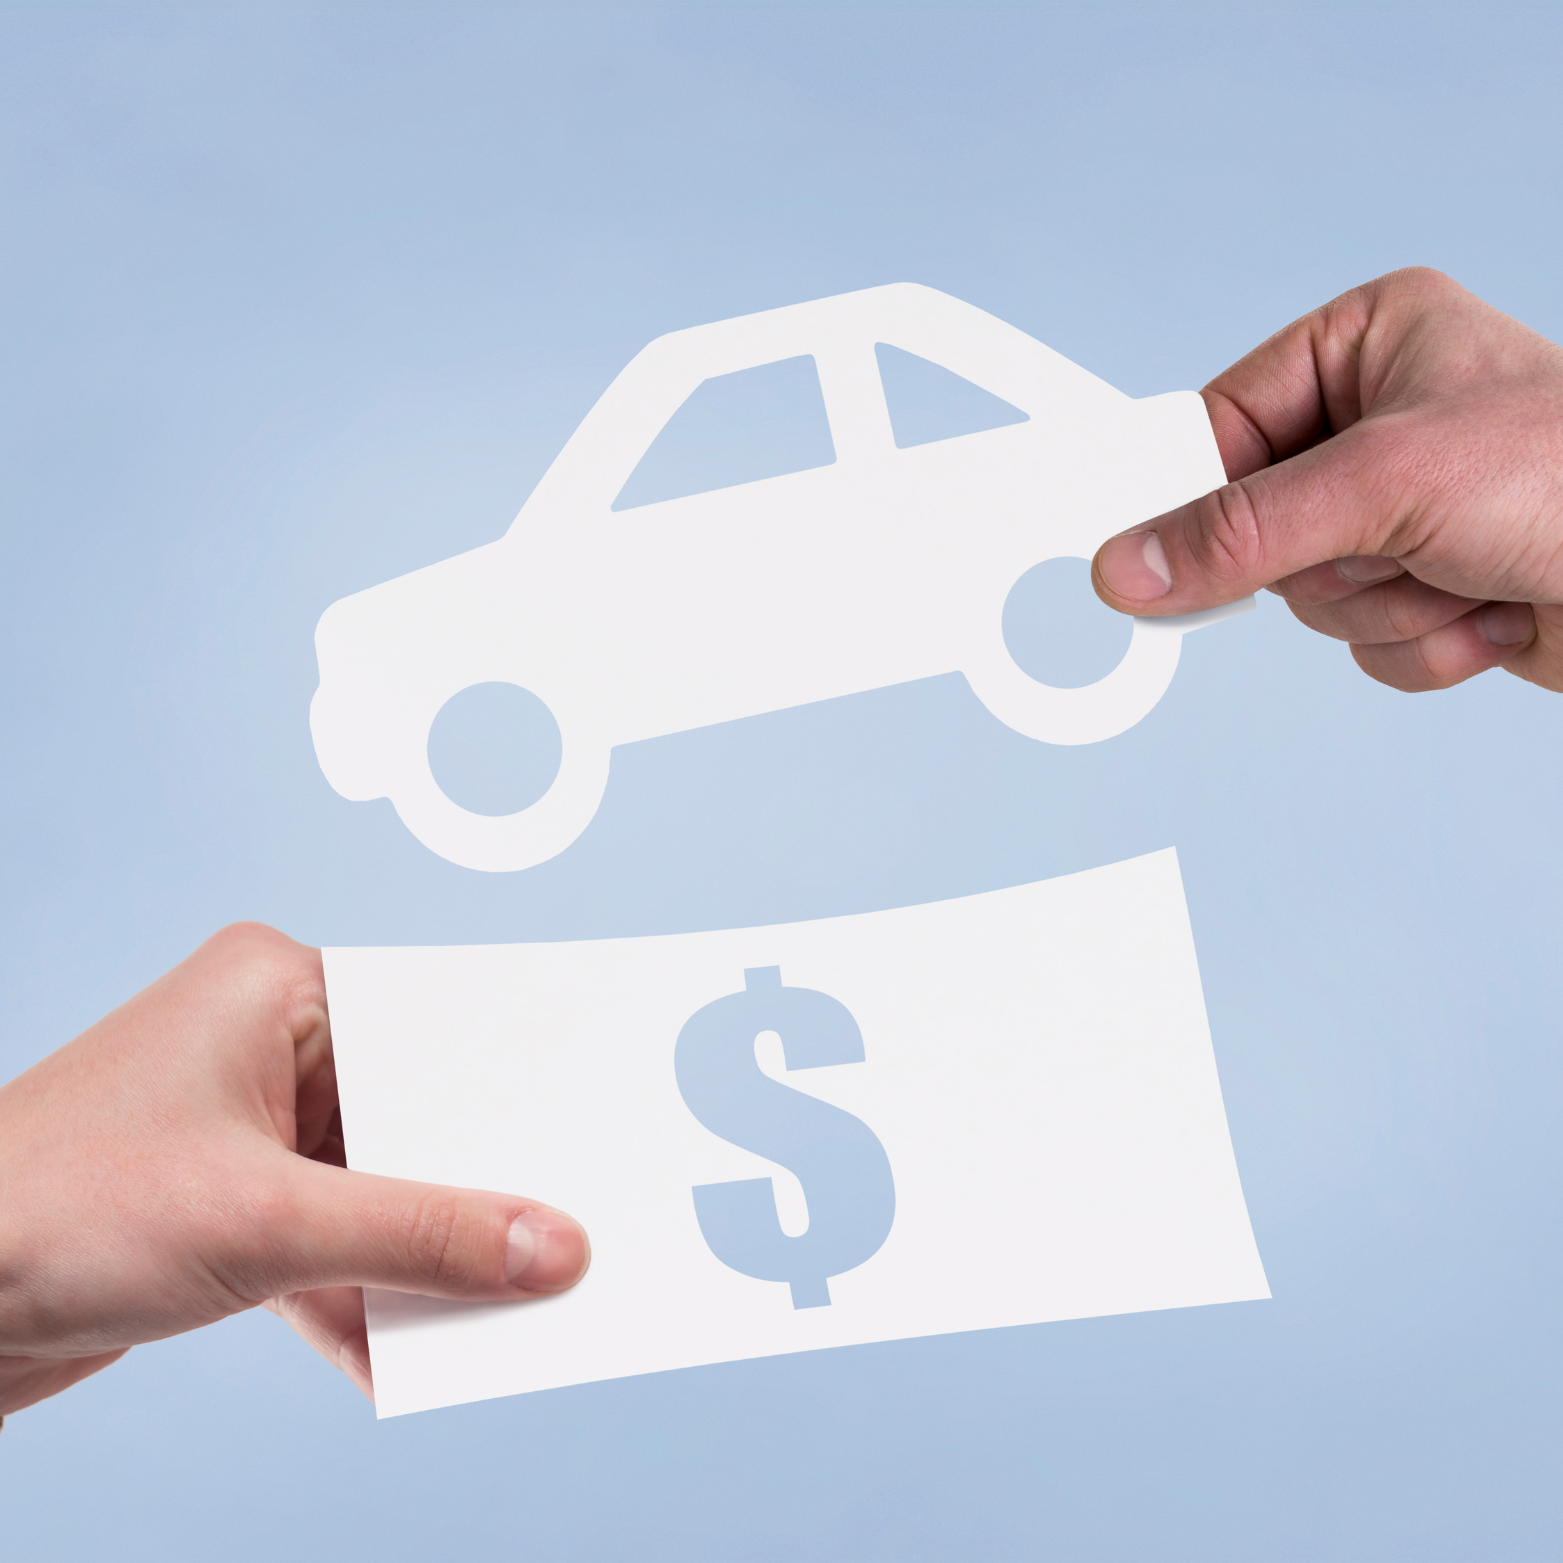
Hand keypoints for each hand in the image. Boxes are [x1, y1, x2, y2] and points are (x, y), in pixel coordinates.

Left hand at [0, 923, 589, 1414]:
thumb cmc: (53, 1212)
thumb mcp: (271, 1224)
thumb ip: (424, 1237)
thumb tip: (551, 1249)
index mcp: (277, 986)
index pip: (435, 1024)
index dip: (514, 1084)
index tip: (588, 1137)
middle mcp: (268, 1040)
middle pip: (414, 1110)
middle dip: (471, 1187)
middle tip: (559, 1238)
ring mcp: (248, 1119)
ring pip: (377, 1182)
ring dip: (418, 1254)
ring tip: (498, 1310)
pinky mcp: (230, 1194)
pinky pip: (331, 1234)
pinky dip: (359, 1294)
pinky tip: (399, 1351)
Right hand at [1092, 267, 1562, 691]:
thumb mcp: (1387, 482)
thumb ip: (1243, 530)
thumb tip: (1131, 568)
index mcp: (1366, 343)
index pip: (1219, 423)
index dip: (1185, 494)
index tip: (1136, 547)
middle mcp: (1379, 423)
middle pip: (1255, 526)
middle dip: (1329, 561)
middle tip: (1381, 545)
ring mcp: (1404, 510)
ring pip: (1307, 597)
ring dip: (1384, 607)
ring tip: (1462, 570)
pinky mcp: (1429, 583)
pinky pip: (1361, 641)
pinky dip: (1421, 644)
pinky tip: (1488, 608)